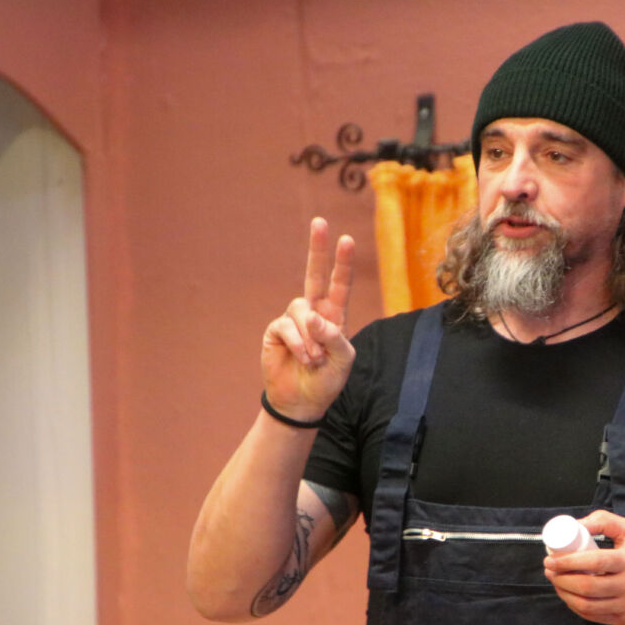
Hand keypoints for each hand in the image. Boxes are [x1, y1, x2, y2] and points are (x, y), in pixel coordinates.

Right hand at [260, 217, 355, 422]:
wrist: (302, 402)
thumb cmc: (327, 381)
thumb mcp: (343, 361)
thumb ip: (335, 337)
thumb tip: (315, 316)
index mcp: (335, 317)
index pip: (340, 285)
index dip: (343, 263)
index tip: (347, 239)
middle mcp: (314, 313)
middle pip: (314, 275)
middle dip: (317, 249)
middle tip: (320, 222)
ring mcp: (294, 320)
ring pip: (302, 310)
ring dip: (311, 336)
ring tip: (315, 359)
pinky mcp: (276, 330)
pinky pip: (288, 326)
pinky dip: (298, 343)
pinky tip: (303, 358)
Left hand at [543, 510, 624, 624]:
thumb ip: (605, 522)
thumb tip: (576, 525)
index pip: (594, 562)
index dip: (567, 562)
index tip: (551, 559)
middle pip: (586, 587)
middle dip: (560, 579)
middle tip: (549, 570)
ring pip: (586, 605)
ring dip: (564, 594)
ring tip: (556, 583)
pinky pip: (594, 616)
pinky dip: (576, 607)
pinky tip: (570, 596)